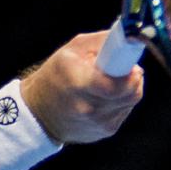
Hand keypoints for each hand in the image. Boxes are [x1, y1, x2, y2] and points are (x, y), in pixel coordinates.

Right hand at [20, 30, 143, 143]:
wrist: (39, 113)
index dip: (129, 74)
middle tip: (120, 68)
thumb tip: (129, 38)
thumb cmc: (56, 76)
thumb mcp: (72, 49)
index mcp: (78, 83)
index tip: (130, 65)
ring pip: (131, 100)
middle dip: (131, 77)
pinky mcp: (106, 131)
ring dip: (126, 88)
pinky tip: (105, 96)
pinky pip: (125, 110)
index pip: (117, 85)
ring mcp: (99, 123)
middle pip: (131, 93)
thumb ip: (102, 42)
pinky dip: (121, 100)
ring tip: (107, 82)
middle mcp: (89, 108)